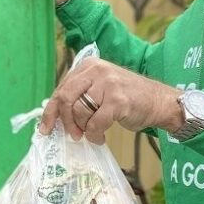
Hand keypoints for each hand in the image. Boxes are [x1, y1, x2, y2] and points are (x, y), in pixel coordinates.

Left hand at [40, 58, 182, 144]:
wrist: (158, 101)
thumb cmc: (127, 98)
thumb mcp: (100, 88)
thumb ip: (79, 96)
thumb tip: (54, 116)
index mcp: (88, 66)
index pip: (61, 89)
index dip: (50, 111)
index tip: (45, 129)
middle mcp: (97, 71)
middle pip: (65, 98)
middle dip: (65, 121)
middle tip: (72, 134)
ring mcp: (108, 84)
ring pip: (79, 112)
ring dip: (83, 129)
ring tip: (93, 134)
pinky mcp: (118, 100)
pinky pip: (95, 123)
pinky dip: (95, 135)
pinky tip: (101, 137)